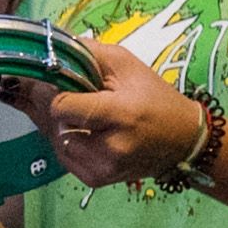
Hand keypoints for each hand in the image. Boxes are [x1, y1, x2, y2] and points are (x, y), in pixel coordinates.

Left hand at [19, 35, 208, 188]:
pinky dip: (66, 140)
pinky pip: (63, 155)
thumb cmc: (155, 98)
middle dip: (51, 105)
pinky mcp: (95, 180)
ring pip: (54, 140)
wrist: (184, 141)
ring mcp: (101, 168)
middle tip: (60, 92)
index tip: (59, 81)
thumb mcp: (127, 65)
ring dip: (57, 123)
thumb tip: (43, 47)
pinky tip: (83, 130)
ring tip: (78, 111)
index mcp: (120, 115)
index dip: (55, 91)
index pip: (61, 106)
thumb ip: (83, 53)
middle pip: (53, 123)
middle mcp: (110, 148)